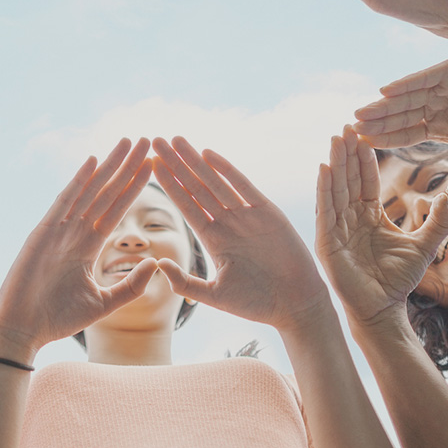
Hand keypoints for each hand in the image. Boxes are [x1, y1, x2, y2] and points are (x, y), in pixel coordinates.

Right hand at [0, 138, 155, 362]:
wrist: (21, 330)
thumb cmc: (56, 318)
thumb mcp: (103, 303)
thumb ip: (130, 286)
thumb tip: (156, 264)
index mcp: (87, 245)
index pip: (117, 208)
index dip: (134, 186)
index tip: (153, 164)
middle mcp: (75, 231)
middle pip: (107, 191)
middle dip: (127, 166)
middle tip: (146, 140)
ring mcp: (59, 229)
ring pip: (90, 190)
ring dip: (110, 166)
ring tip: (128, 142)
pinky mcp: (43, 232)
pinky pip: (64, 202)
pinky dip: (78, 181)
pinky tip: (93, 161)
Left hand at [152, 137, 326, 331]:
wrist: (296, 306)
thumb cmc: (257, 303)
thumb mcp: (216, 295)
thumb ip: (185, 282)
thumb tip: (158, 264)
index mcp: (214, 239)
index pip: (186, 205)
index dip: (169, 185)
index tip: (150, 165)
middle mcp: (227, 222)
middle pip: (196, 187)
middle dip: (176, 165)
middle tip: (156, 141)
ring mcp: (246, 215)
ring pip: (215, 181)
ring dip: (195, 161)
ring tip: (175, 140)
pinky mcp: (267, 212)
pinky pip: (243, 186)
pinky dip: (226, 170)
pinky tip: (208, 155)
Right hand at [316, 127, 447, 328]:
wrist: (383, 311)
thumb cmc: (399, 281)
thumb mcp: (423, 247)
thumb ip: (437, 223)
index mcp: (369, 215)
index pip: (366, 180)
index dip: (365, 158)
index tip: (365, 134)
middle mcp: (350, 217)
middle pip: (348, 178)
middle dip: (347, 152)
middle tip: (347, 126)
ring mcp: (337, 228)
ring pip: (336, 188)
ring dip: (335, 163)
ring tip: (335, 139)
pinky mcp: (327, 240)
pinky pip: (325, 209)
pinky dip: (324, 188)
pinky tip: (323, 168)